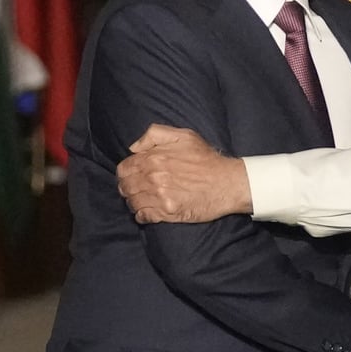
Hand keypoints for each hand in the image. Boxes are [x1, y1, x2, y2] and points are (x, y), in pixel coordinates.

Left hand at [116, 124, 251, 223]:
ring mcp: (159, 196)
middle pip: (125, 187)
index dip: (127, 172)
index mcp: (153, 158)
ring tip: (145, 199)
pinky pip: (143, 217)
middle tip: (139, 188)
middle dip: (129, 187)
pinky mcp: (167, 213)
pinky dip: (142, 215)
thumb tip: (134, 148)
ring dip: (135, 201)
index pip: (123, 169)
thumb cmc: (206, 159)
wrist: (227, 183)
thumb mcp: (184, 136)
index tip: (134, 175)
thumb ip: (155, 134)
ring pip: (132, 202)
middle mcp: (153, 178)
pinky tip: (150, 210)